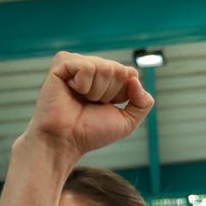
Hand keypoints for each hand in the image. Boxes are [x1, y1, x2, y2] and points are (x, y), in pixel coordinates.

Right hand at [19, 52, 153, 164]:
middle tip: (90, 104)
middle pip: (118, 70)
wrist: (66, 141)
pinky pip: (86, 66)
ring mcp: (77, 63)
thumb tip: (135, 78)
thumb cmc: (91, 132)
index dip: (122, 95)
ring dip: (96, 91)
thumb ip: (143, 102)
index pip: (130, 73)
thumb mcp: (127, 122)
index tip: (105, 106)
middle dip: (109, 93)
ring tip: (80, 99)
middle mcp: (93, 67)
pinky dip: (83, 85)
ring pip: (105, 67)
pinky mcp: (62, 63)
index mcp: (107, 78)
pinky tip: (71, 91)